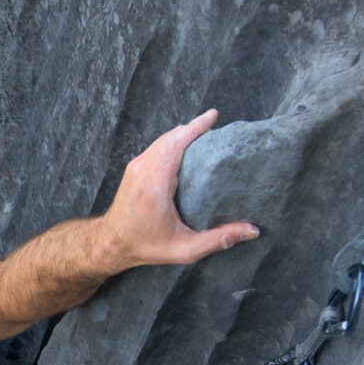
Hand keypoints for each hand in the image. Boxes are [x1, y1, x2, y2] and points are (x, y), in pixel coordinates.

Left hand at [102, 111, 260, 270]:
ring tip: (205, 131)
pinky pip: (156, 146)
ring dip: (183, 133)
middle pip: (172, 136)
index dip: (196, 127)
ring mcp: (136, 166)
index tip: (213, 115)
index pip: (177, 143)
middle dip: (194, 127)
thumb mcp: (185, 249)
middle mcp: (143, 170)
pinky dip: (173, 140)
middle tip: (216, 124)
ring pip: (163, 139)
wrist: (111, 243)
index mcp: (155, 185)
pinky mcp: (134, 168)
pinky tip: (186, 144)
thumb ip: (219, 239)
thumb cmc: (147, 246)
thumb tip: (252, 231)